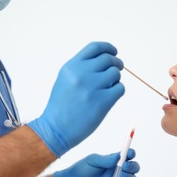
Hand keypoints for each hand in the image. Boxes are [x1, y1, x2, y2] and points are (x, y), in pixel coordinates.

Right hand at [28, 42, 124, 156]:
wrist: (56, 129)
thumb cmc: (62, 105)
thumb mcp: (65, 79)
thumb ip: (82, 68)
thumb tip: (105, 59)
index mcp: (71, 66)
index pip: (95, 47)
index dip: (108, 48)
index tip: (114, 52)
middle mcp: (81, 74)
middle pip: (108, 59)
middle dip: (116, 64)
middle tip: (117, 70)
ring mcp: (92, 87)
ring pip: (115, 73)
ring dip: (116, 79)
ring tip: (108, 88)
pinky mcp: (102, 101)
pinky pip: (120, 89)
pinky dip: (118, 91)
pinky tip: (109, 97)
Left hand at [51, 149, 139, 176]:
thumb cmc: (82, 169)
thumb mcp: (93, 160)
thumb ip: (106, 159)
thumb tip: (120, 157)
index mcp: (114, 160)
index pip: (128, 155)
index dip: (131, 153)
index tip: (130, 152)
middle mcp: (118, 171)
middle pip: (133, 167)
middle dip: (133, 166)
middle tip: (125, 165)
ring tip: (122, 175)